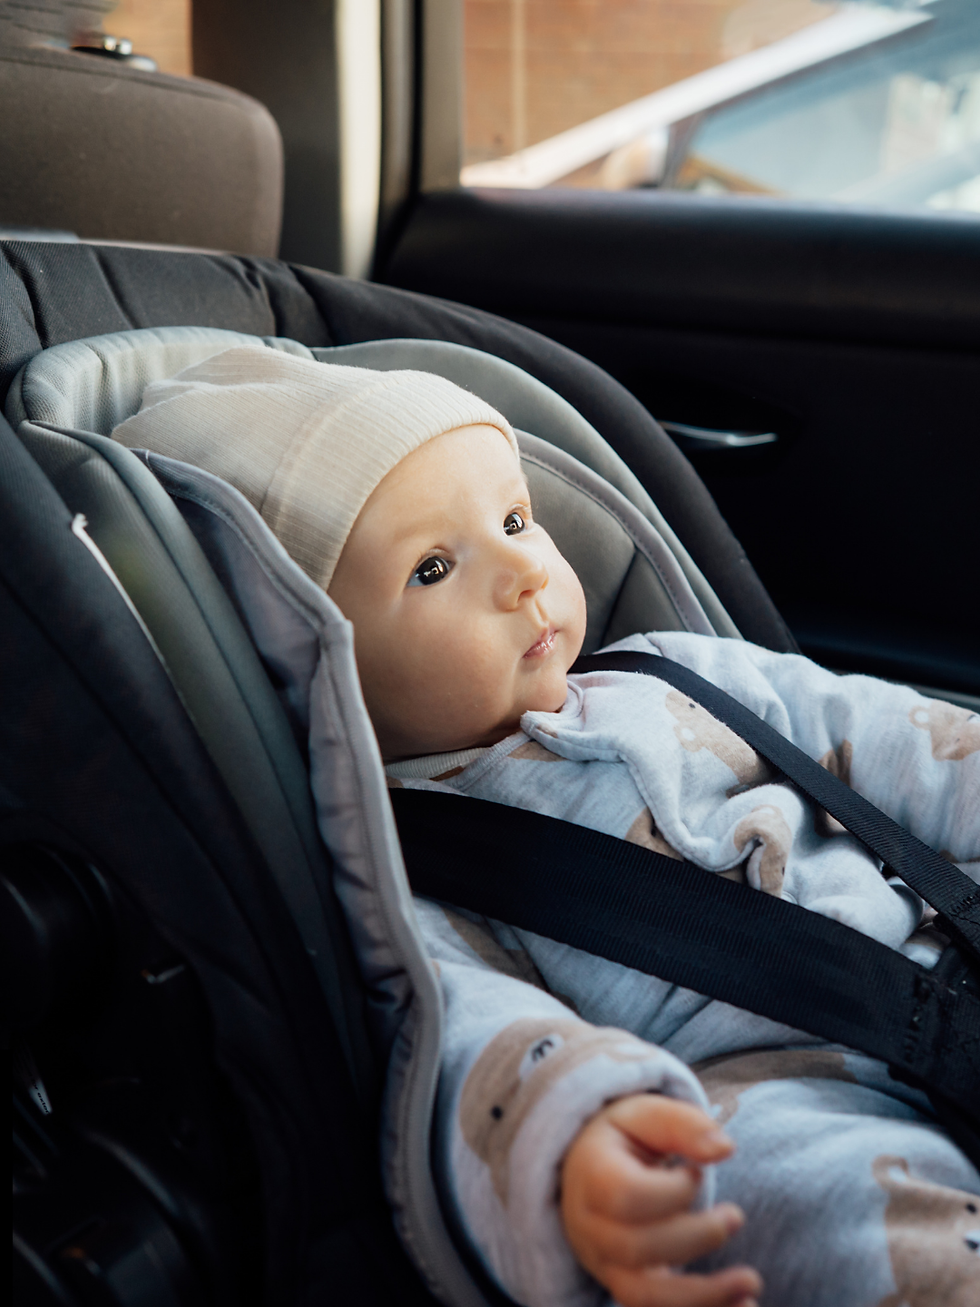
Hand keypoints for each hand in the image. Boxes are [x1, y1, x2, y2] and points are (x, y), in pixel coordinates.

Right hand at [560, 1094, 761, 1306]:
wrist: (586, 1170)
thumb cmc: (623, 1138)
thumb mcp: (645, 1114)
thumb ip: (683, 1125)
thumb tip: (726, 1148)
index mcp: (592, 1175)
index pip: (626, 1197)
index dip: (672, 1190)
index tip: (697, 1172)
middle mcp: (590, 1226)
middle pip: (636, 1248)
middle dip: (695, 1237)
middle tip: (735, 1216)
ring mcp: (604, 1262)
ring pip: (644, 1296)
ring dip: (703, 1296)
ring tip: (752, 1284)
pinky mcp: (625, 1286)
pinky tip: (744, 1305)